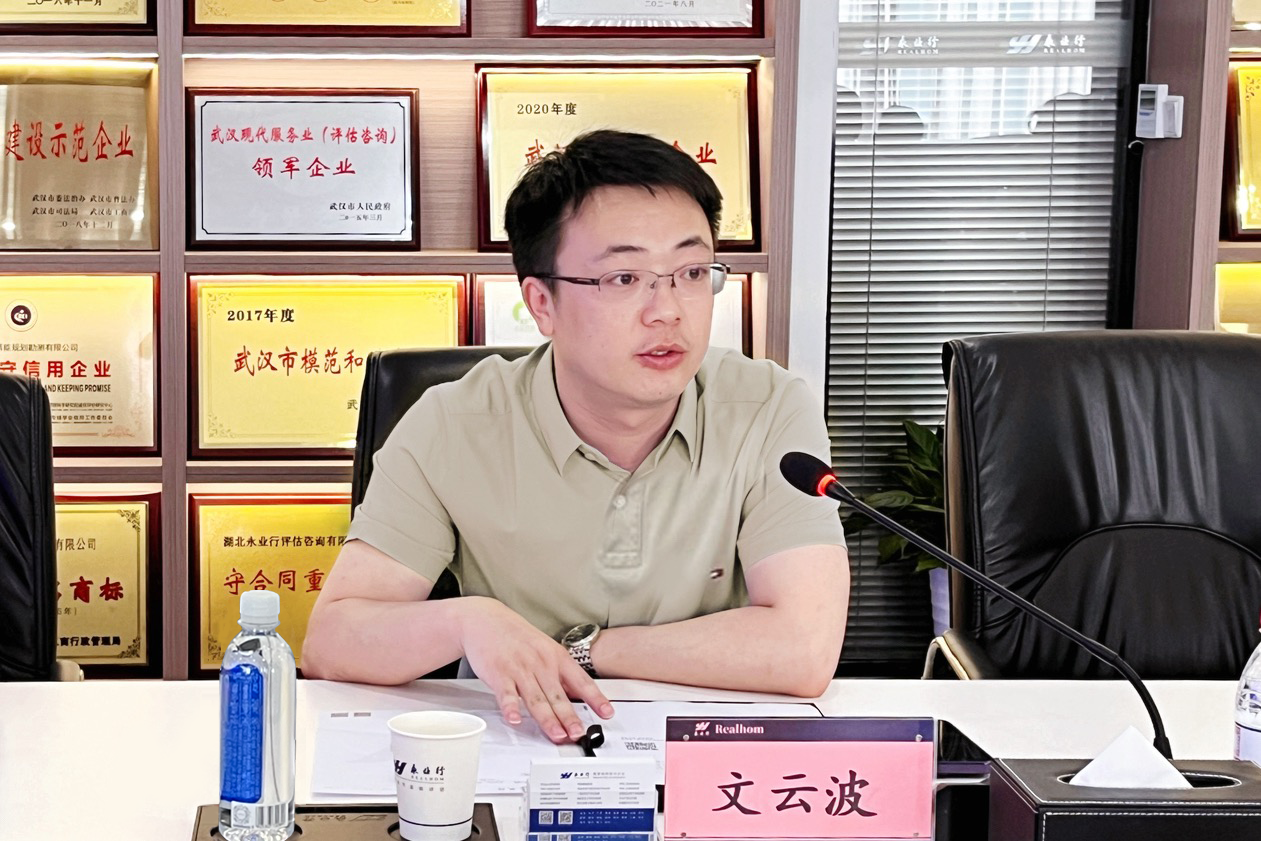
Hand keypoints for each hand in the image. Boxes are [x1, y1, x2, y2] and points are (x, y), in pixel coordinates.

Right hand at [457, 597, 613, 743]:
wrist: (486, 619)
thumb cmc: (516, 636)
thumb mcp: (545, 648)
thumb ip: (559, 672)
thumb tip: (577, 695)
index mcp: (556, 656)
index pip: (581, 680)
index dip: (595, 698)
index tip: (607, 713)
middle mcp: (540, 662)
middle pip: (558, 695)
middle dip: (570, 717)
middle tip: (578, 734)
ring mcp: (519, 668)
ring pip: (536, 699)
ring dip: (547, 720)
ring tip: (557, 735)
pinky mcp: (498, 673)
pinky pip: (506, 694)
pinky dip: (511, 707)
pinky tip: (515, 719)